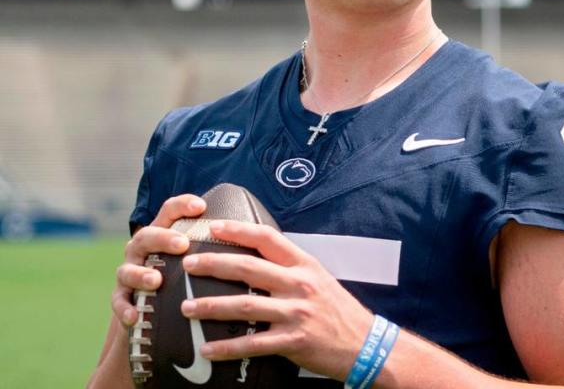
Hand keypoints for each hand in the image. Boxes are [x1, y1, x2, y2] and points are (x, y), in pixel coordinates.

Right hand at [111, 194, 205, 326]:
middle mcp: (142, 250)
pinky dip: (125, 308)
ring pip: (127, 268)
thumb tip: (258, 235)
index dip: (183, 205)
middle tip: (183, 244)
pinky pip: (118, 302)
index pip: (169, 212)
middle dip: (163, 238)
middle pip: (146, 235)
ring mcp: (129, 273)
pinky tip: (135, 316)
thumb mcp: (198, 259)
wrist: (154, 316)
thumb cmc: (184, 279)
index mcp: (163, 233)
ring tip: (155, 280)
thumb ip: (217, 247)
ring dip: (140, 273)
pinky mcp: (121, 298)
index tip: (201, 206)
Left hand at [177, 220, 374, 380]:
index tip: (213, 226)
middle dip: (214, 263)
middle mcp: (300, 284)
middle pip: (249, 268)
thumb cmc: (338, 310)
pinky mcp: (294, 341)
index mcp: (305, 265)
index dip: (239, 230)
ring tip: (186, 308)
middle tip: (188, 264)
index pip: (268, 239)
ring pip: (246, 305)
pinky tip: (207, 349)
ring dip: (211, 306)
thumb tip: (256, 259)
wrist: (365, 343)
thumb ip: (290, 269)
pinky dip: (227, 348)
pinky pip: (253, 343)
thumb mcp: (319, 278)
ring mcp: (296, 313)